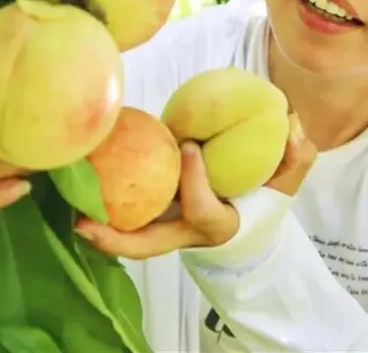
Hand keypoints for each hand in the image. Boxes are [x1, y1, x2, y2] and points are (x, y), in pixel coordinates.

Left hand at [75, 112, 315, 259]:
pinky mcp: (157, 221)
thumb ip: (295, 152)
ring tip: (71, 212)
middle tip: (83, 223)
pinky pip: (128, 223)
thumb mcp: (288, 178)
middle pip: (150, 246)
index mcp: (221, 224)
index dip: (196, 182)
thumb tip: (290, 121)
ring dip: (101, 233)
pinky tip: (85, 182)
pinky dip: (105, 213)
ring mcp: (170, 230)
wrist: (253, 218)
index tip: (191, 146)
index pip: (204, 211)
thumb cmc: (263, 196)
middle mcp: (188, 233)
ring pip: (131, 241)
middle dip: (117, 240)